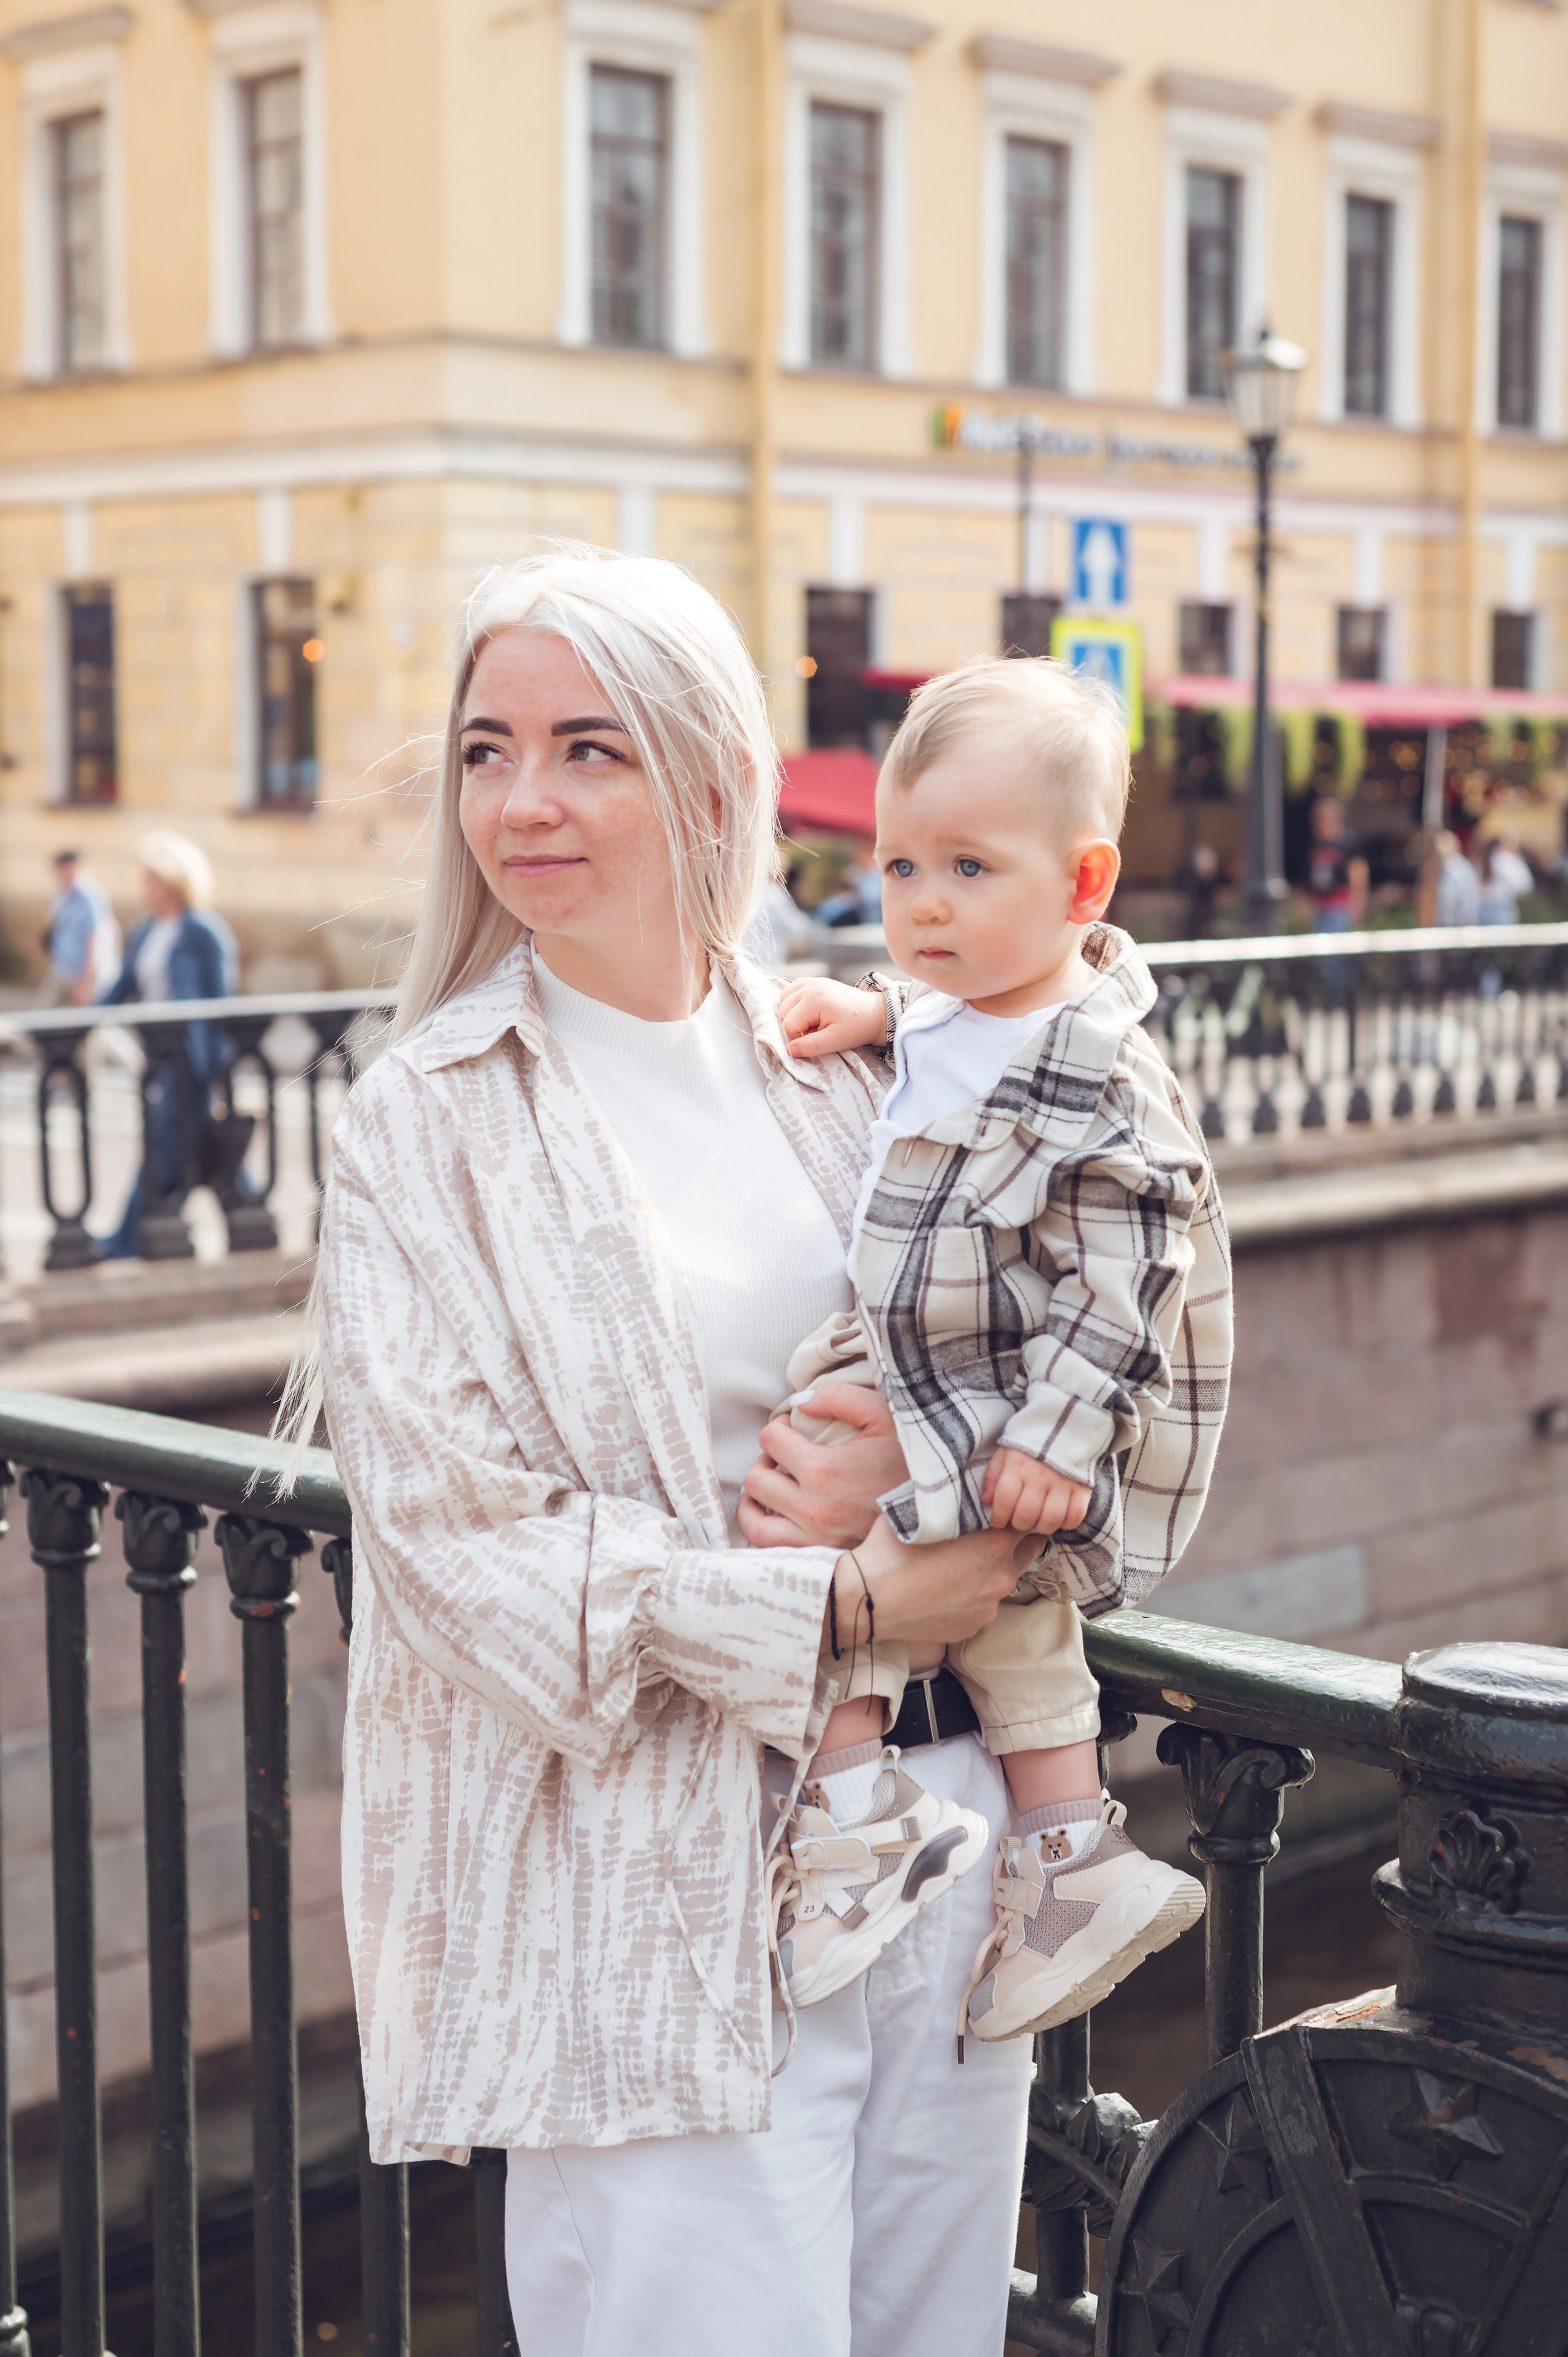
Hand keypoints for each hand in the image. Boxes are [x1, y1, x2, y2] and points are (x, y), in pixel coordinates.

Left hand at [737, 1382, 907, 1548]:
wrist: (942, 1511)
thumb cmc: (912, 1462)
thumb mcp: (885, 1416)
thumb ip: (840, 1397)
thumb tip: (800, 1403)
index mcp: (825, 1470)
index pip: (771, 1440)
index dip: (779, 1428)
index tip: (793, 1429)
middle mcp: (814, 1509)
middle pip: (757, 1479)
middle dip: (767, 1461)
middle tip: (785, 1457)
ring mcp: (815, 1540)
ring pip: (754, 1521)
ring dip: (756, 1500)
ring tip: (774, 1487)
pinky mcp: (820, 1560)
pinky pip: (769, 1551)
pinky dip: (764, 1531)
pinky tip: (776, 1516)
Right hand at [777, 976, 885, 1059]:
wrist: (874, 1014)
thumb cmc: (857, 1027)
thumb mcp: (835, 1041)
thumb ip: (810, 1046)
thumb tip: (789, 1050)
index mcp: (813, 999)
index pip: (789, 1024)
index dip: (802, 1036)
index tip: (821, 1035)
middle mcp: (809, 986)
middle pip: (783, 1011)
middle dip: (797, 1025)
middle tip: (819, 1029)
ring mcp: (811, 981)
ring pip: (784, 1000)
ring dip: (794, 1013)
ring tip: (815, 1020)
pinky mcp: (815, 981)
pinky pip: (792, 990)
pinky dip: (797, 1001)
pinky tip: (811, 1009)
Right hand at [838, 1515, 1024, 1649]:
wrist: (868, 1599)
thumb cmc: (890, 1550)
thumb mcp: (922, 1510)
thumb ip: (953, 1500)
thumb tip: (962, 1485)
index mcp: (995, 1544)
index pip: (1027, 1522)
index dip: (1015, 1514)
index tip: (1003, 1511)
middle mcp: (1000, 1578)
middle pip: (1026, 1552)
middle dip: (1013, 1542)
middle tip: (990, 1536)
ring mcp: (988, 1607)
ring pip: (1002, 1582)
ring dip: (990, 1572)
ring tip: (959, 1567)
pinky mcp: (973, 1628)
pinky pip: (982, 1607)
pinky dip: (972, 1597)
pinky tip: (946, 1591)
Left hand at [981, 1447, 1090, 1536]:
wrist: (1064, 1425)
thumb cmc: (1029, 1442)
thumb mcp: (1006, 1452)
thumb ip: (994, 1476)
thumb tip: (987, 1501)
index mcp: (1018, 1467)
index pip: (1005, 1500)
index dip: (998, 1517)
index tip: (998, 1521)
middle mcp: (1040, 1477)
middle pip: (1027, 1514)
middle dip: (1018, 1523)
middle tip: (1018, 1520)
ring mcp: (1063, 1483)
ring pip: (1051, 1519)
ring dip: (1041, 1527)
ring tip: (1037, 1521)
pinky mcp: (1082, 1488)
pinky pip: (1076, 1515)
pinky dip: (1067, 1523)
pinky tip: (1059, 1518)